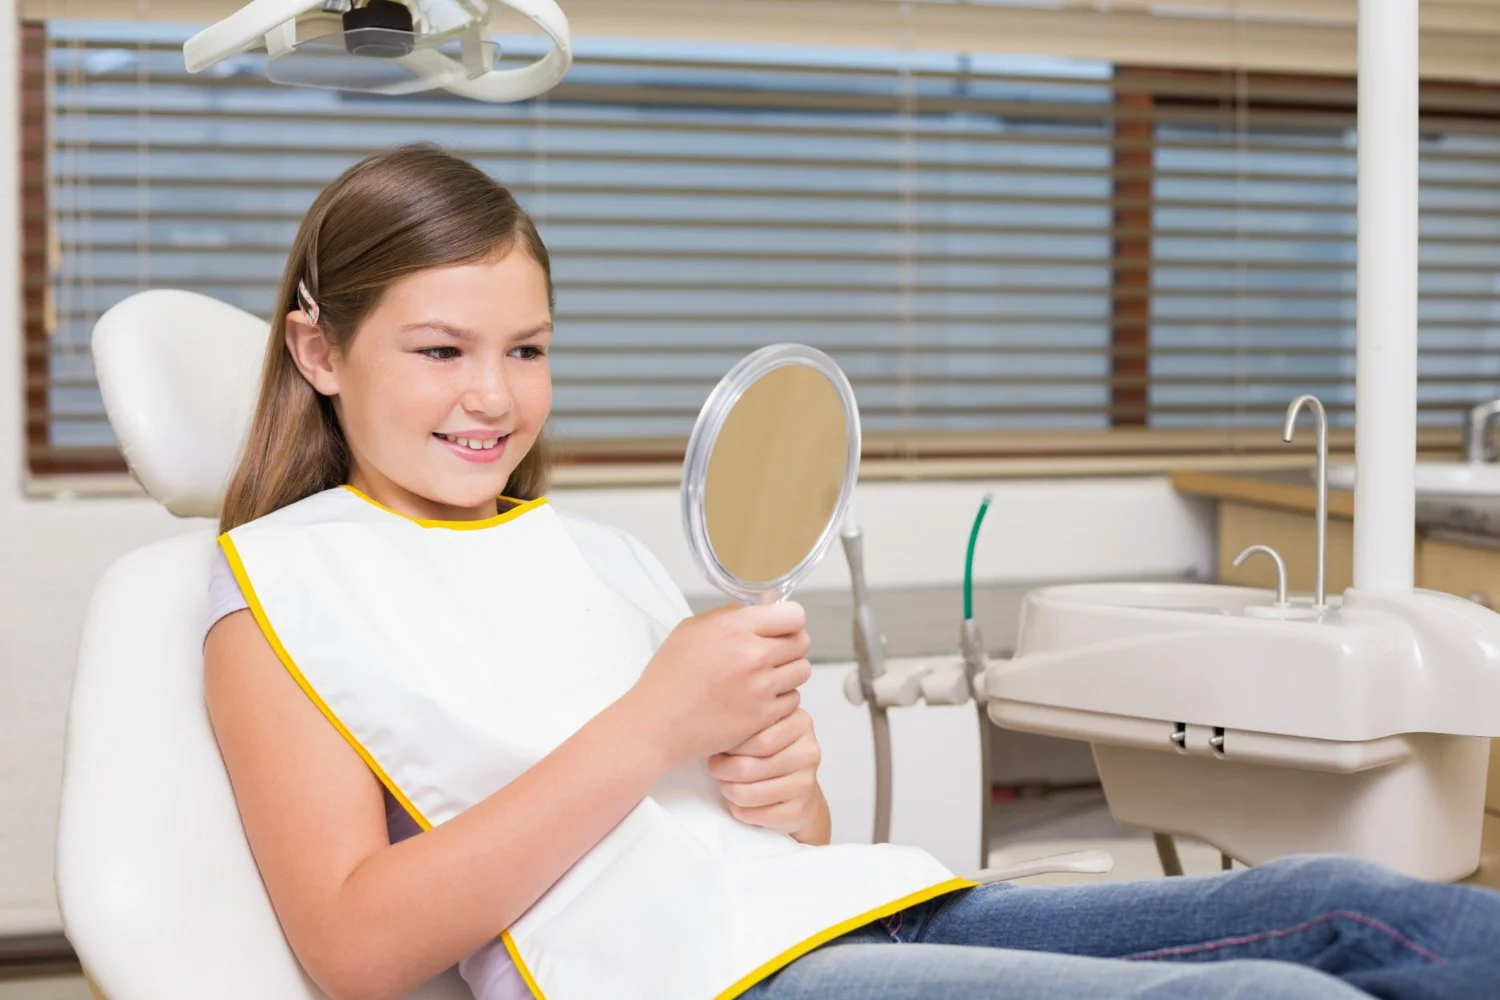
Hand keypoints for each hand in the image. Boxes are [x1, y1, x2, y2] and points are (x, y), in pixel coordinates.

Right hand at [625, 602, 811, 771]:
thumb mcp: (691, 630)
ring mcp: (760, 688)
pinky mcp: (763, 716)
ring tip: (764, 677)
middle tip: (771, 654)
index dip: (789, 620)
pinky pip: (793, 700)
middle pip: (802, 642)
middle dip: (789, 646)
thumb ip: (729, 616)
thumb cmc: (669, 677)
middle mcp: (752, 655)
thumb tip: (759, 608)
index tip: (780, 627)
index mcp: (735, 628)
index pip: (794, 615)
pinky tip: (758, 699)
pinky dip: (780, 700)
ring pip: (802, 672)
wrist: (657, 724)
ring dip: (787, 673)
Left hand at [707, 708, 828, 842]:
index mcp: (800, 723)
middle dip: (722, 769)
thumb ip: (749, 719)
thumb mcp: (765, 726)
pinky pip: (755, 814)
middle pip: (748, 767)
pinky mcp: (799, 811)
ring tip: (725, 783)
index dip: (730, 744)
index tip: (720, 745)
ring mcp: (806, 783)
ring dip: (728, 790)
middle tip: (715, 767)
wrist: (799, 787)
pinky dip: (739, 810)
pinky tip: (739, 802)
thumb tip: (714, 727)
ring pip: (747, 793)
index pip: (755, 737)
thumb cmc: (772, 752)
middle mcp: (808, 752)